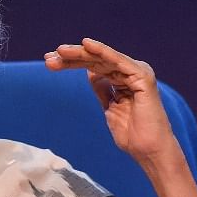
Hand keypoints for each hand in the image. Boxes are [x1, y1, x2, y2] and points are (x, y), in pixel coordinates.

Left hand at [44, 38, 181, 166]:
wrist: (148, 151)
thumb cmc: (132, 134)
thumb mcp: (110, 107)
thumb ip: (102, 89)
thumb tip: (90, 72)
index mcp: (123, 79)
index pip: (93, 66)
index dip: (71, 63)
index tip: (50, 62)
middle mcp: (131, 72)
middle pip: (96, 60)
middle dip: (71, 58)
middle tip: (48, 56)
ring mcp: (137, 72)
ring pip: (103, 58)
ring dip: (80, 54)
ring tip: (60, 51)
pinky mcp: (142, 76)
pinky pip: (118, 61)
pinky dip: (103, 51)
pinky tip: (86, 45)